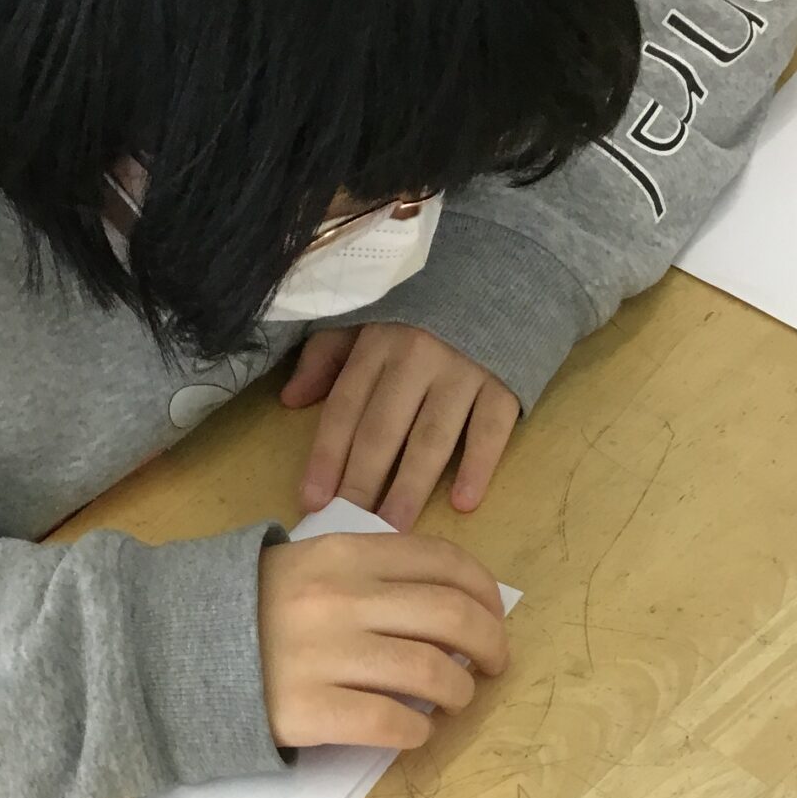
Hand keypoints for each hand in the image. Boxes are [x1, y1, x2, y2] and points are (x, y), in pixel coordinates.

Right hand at [258, 532, 508, 749]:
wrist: (172, 651)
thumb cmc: (251, 610)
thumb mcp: (306, 564)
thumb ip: (369, 570)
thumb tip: (449, 599)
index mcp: (344, 555)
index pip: (443, 562)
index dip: (485, 593)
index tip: (493, 617)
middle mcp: (340, 599)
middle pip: (451, 617)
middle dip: (490, 644)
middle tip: (494, 665)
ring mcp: (324, 656)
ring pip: (431, 672)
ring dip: (460, 692)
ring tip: (456, 700)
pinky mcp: (309, 709)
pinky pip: (391, 722)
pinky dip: (419, 731)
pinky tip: (417, 731)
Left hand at [282, 325, 520, 530]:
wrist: (504, 268)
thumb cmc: (426, 305)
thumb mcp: (368, 316)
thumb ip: (328, 356)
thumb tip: (291, 400)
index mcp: (377, 343)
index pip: (345, 408)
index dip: (326, 456)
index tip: (312, 500)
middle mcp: (416, 357)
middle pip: (383, 430)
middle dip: (363, 482)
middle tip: (351, 528)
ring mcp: (463, 370)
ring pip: (432, 437)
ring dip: (411, 486)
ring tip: (395, 529)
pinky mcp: (505, 381)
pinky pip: (491, 430)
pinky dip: (479, 465)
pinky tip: (464, 503)